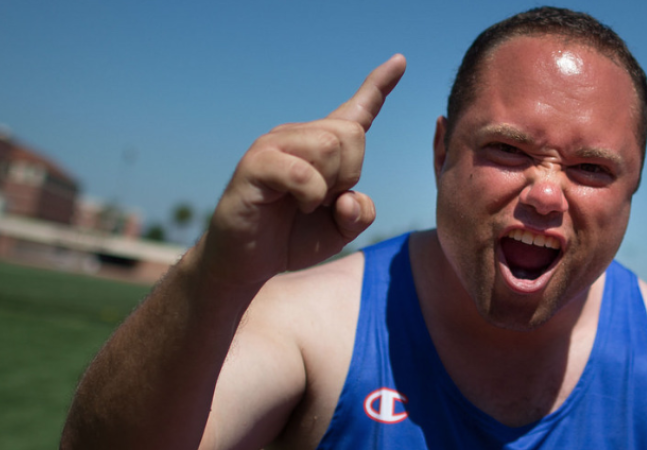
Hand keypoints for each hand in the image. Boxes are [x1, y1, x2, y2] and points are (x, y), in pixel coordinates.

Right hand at [198, 55, 405, 288]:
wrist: (247, 263)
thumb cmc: (292, 238)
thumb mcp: (341, 229)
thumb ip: (360, 213)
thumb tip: (350, 198)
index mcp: (322, 146)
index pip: (357, 109)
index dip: (379, 85)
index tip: (400, 60)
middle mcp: (297, 136)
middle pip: (351, 133)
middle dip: (350, 173)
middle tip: (324, 198)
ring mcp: (273, 146)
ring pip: (330, 146)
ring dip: (328, 186)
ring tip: (306, 203)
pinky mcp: (255, 165)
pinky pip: (303, 172)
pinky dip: (311, 195)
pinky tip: (298, 206)